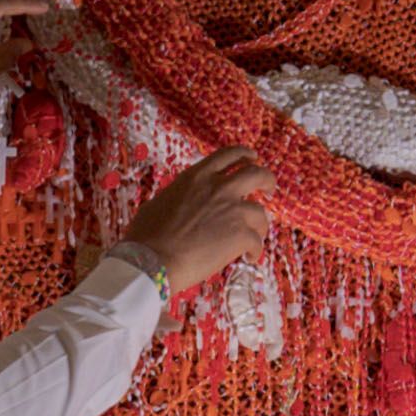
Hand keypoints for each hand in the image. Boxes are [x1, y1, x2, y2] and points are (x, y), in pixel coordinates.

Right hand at [121, 153, 273, 293]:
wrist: (152, 261)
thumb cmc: (147, 235)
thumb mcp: (161, 201)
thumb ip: (181, 195)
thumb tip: (183, 200)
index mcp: (197, 177)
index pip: (229, 154)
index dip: (245, 155)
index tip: (253, 160)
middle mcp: (219, 188)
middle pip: (257, 174)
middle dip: (267, 181)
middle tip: (268, 190)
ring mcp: (233, 210)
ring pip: (261, 213)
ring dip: (259, 226)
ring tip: (252, 238)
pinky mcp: (241, 235)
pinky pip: (257, 242)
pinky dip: (255, 250)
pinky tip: (248, 257)